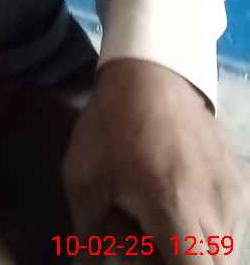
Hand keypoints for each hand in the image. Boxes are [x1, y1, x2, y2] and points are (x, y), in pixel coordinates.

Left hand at [63, 58, 249, 259]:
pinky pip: (232, 229)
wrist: (152, 72)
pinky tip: (178, 209)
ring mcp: (235, 198)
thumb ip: (89, 233)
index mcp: (176, 211)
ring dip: (198, 254)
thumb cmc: (113, 125)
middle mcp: (217, 212)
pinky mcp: (240, 186)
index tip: (151, 259)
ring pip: (227, 253)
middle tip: (151, 245)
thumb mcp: (86, 177)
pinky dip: (208, 235)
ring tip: (162, 227)